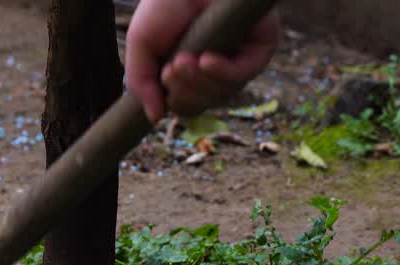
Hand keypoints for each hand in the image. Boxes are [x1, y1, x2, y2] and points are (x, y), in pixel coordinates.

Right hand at [125, 0, 279, 121]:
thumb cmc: (165, 2)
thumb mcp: (141, 44)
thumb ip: (141, 82)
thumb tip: (155, 118)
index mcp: (189, 70)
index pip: (186, 104)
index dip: (174, 99)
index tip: (164, 75)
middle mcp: (215, 68)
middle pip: (203, 104)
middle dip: (184, 91)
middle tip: (172, 68)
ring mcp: (238, 60)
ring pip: (222, 94)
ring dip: (198, 82)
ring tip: (182, 59)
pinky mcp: (259, 49)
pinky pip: (242, 76)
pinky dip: (221, 72)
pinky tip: (206, 60)